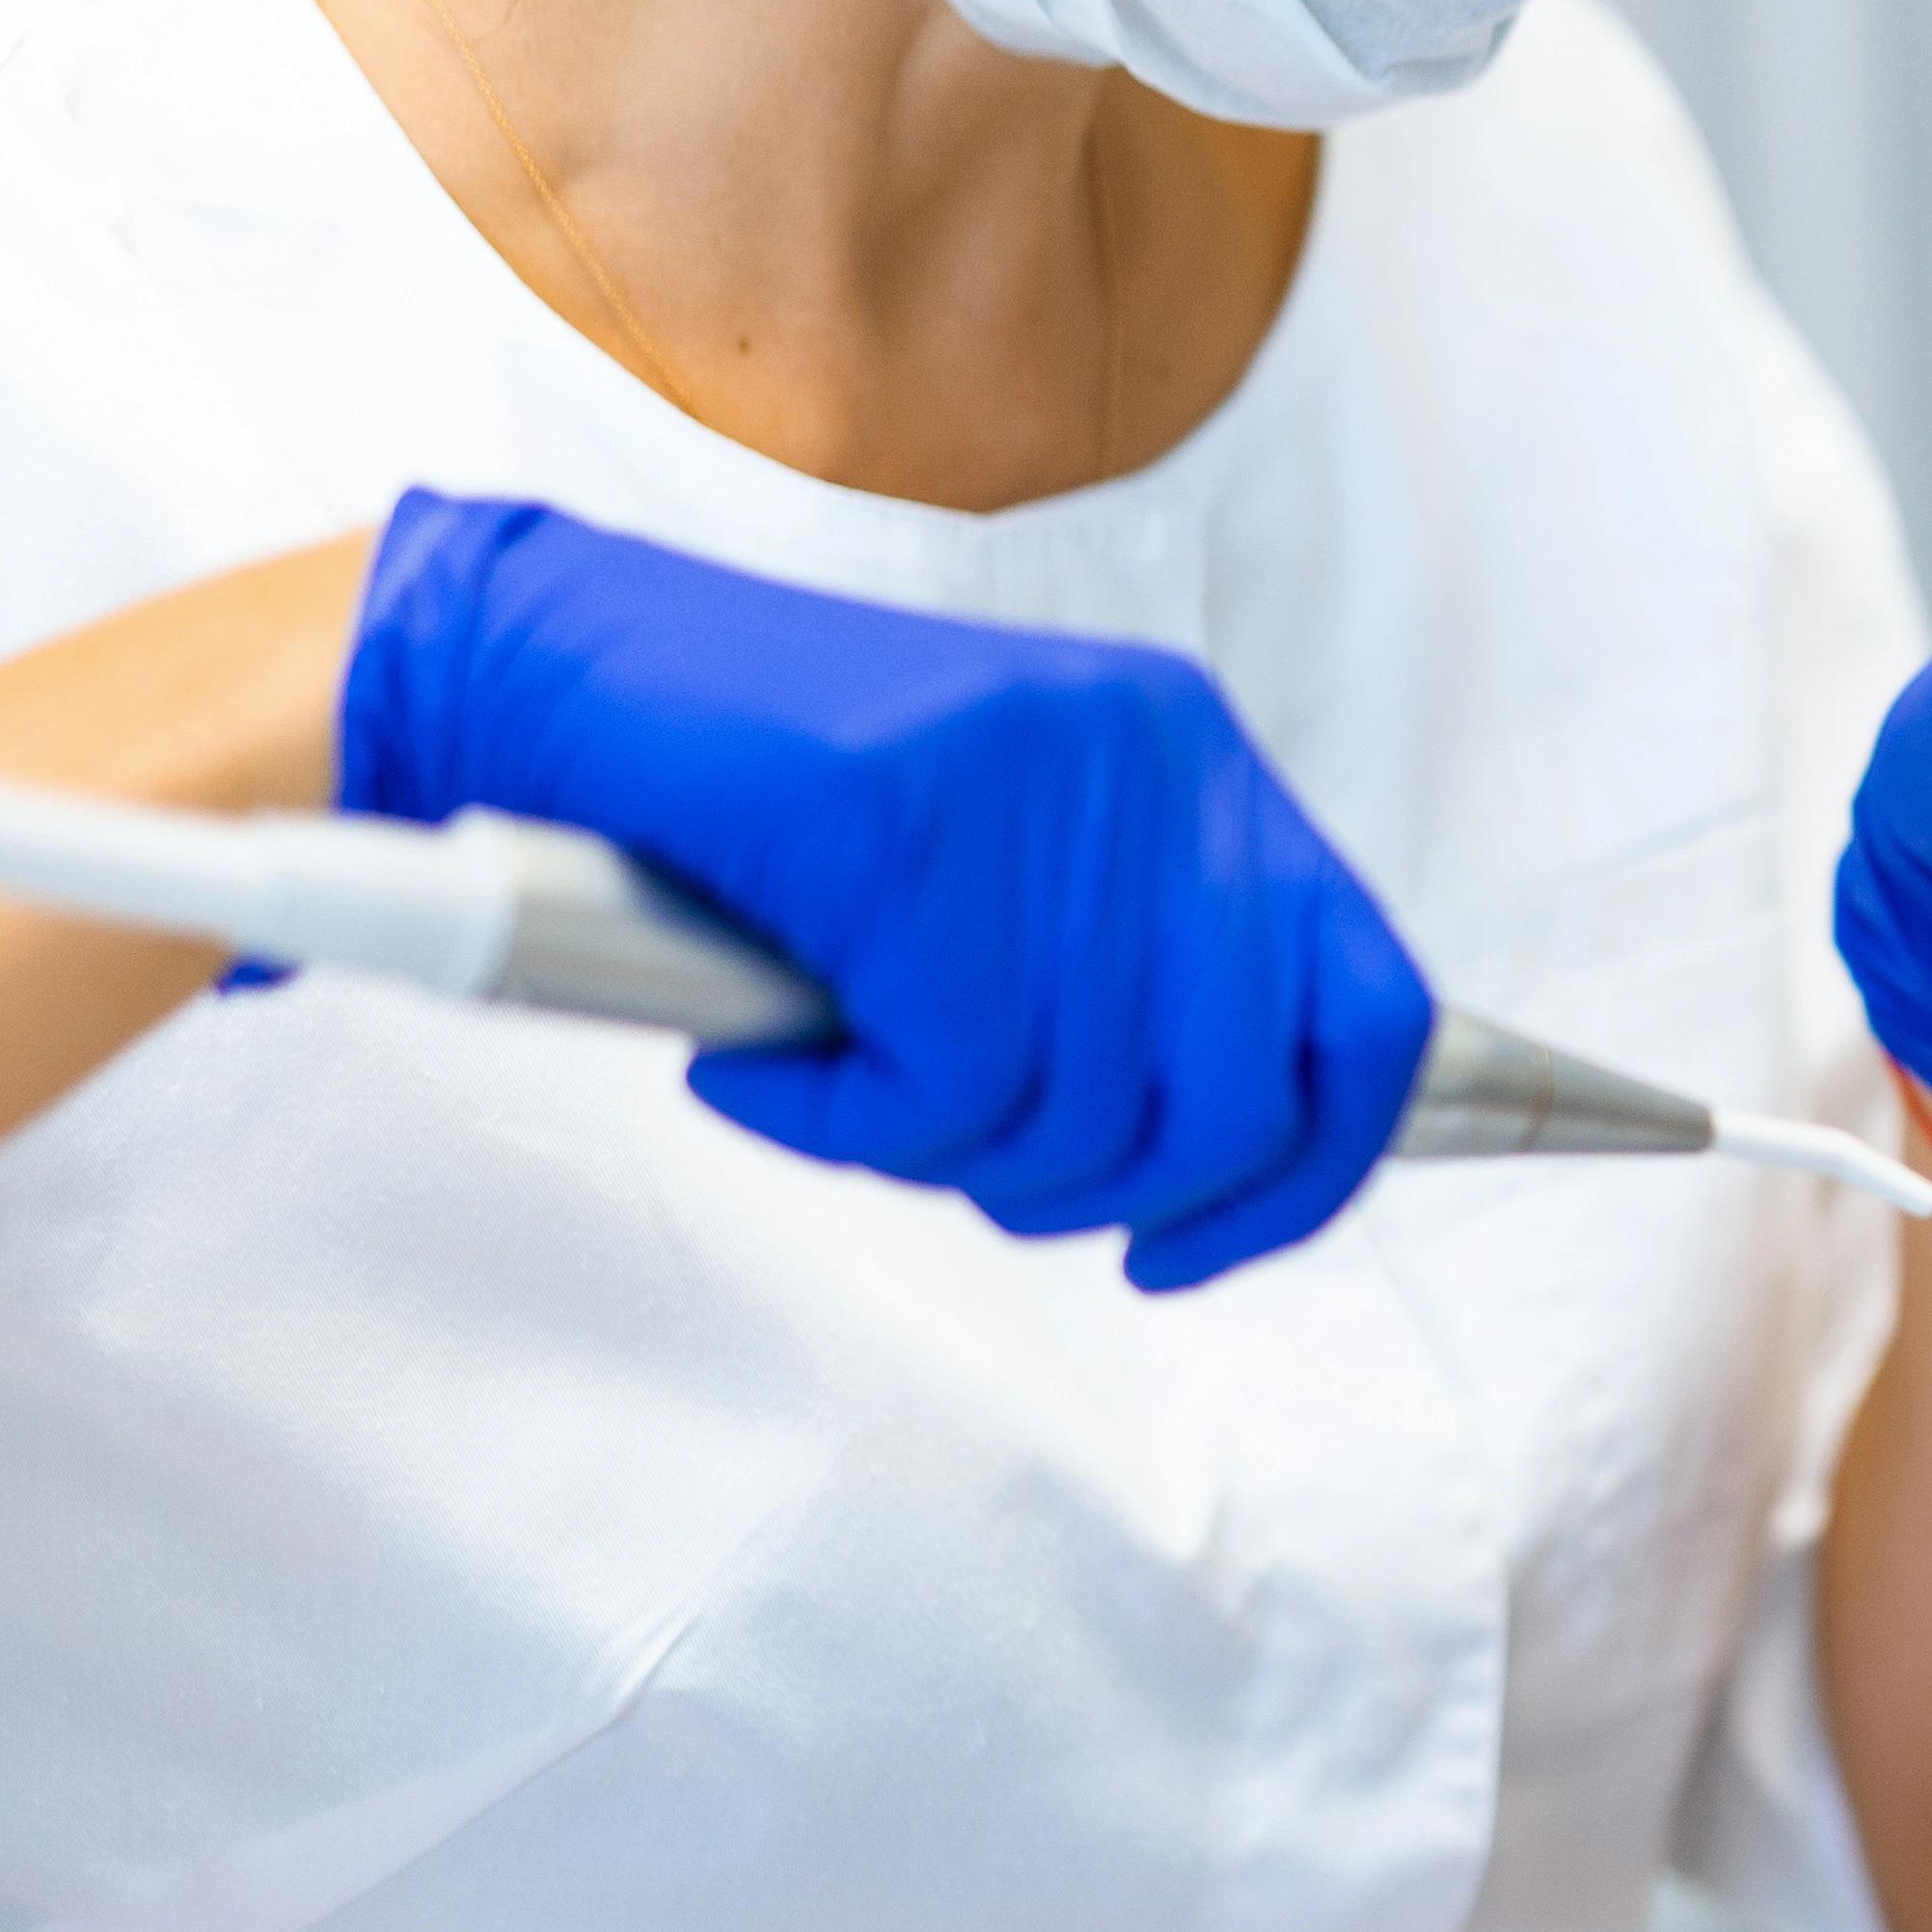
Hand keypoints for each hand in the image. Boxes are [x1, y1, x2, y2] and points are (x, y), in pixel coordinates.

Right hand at [333, 492, 1433, 1289]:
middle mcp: (1154, 758)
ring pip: (1079, 1113)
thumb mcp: (1005, 889)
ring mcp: (1038, 779)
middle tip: (956, 1165)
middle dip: (1091, 1194)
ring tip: (837, 1085)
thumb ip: (1131, 989)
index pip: (1376, 1015)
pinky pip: (944, 1082)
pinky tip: (756, 1063)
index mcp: (1201, 767)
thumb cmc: (774, 828)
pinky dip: (837, 1123)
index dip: (1309, 1174)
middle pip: (1236, 1105)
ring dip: (935, 1155)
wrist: (555, 683)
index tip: (1186, 1249)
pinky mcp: (908, 816)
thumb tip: (1230, 1169)